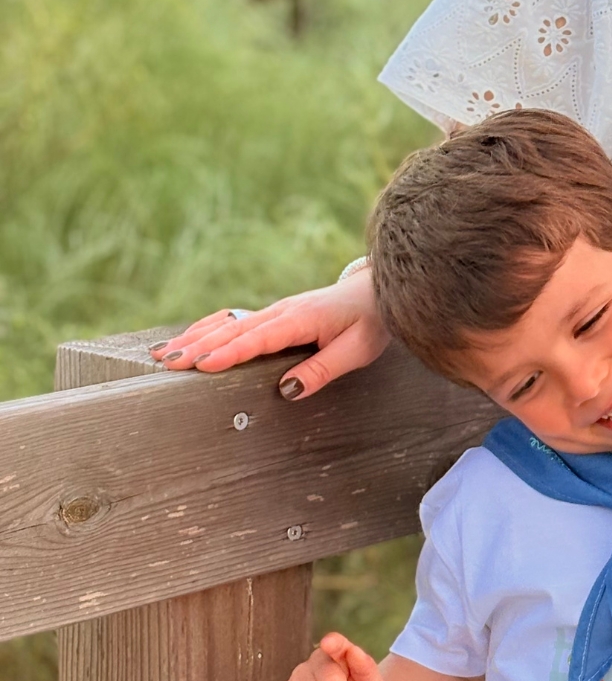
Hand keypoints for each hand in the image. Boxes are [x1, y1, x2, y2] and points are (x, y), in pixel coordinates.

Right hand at [151, 266, 389, 399]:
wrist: (379, 290)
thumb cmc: (372, 321)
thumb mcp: (356, 350)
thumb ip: (322, 370)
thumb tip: (287, 391)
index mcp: (301, 319)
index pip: (259, 339)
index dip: (229, 353)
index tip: (202, 365)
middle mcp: (282, 312)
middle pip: (233, 330)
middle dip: (198, 346)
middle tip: (167, 363)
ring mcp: (276, 311)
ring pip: (228, 324)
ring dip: (195, 338)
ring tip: (163, 354)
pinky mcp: (274, 315)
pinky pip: (235, 321)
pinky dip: (207, 329)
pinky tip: (188, 339)